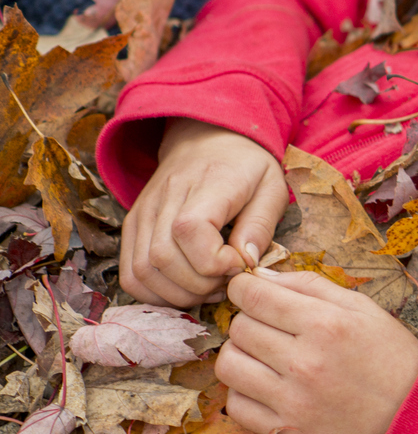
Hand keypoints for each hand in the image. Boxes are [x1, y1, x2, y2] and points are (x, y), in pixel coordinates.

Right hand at [121, 121, 285, 306]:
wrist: (207, 139)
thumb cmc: (246, 167)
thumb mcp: (272, 188)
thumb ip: (261, 225)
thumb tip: (245, 262)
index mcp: (205, 185)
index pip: (189, 231)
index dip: (215, 262)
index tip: (240, 264)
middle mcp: (164, 200)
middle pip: (162, 259)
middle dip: (200, 285)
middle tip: (227, 282)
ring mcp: (142, 214)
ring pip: (141, 272)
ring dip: (178, 294)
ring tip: (210, 287)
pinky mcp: (133, 227)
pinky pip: (130, 274)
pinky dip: (156, 293)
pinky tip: (187, 289)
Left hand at [218, 270, 417, 433]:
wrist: (416, 417)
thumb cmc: (392, 358)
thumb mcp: (364, 309)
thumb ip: (310, 285)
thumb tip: (256, 276)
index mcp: (325, 324)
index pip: (250, 295)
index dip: (244, 289)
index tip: (254, 295)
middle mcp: (305, 362)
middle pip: (238, 328)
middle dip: (250, 321)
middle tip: (273, 329)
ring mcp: (293, 400)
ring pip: (227, 365)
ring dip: (241, 356)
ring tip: (265, 358)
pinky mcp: (287, 431)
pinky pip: (236, 405)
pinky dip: (244, 393)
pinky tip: (268, 387)